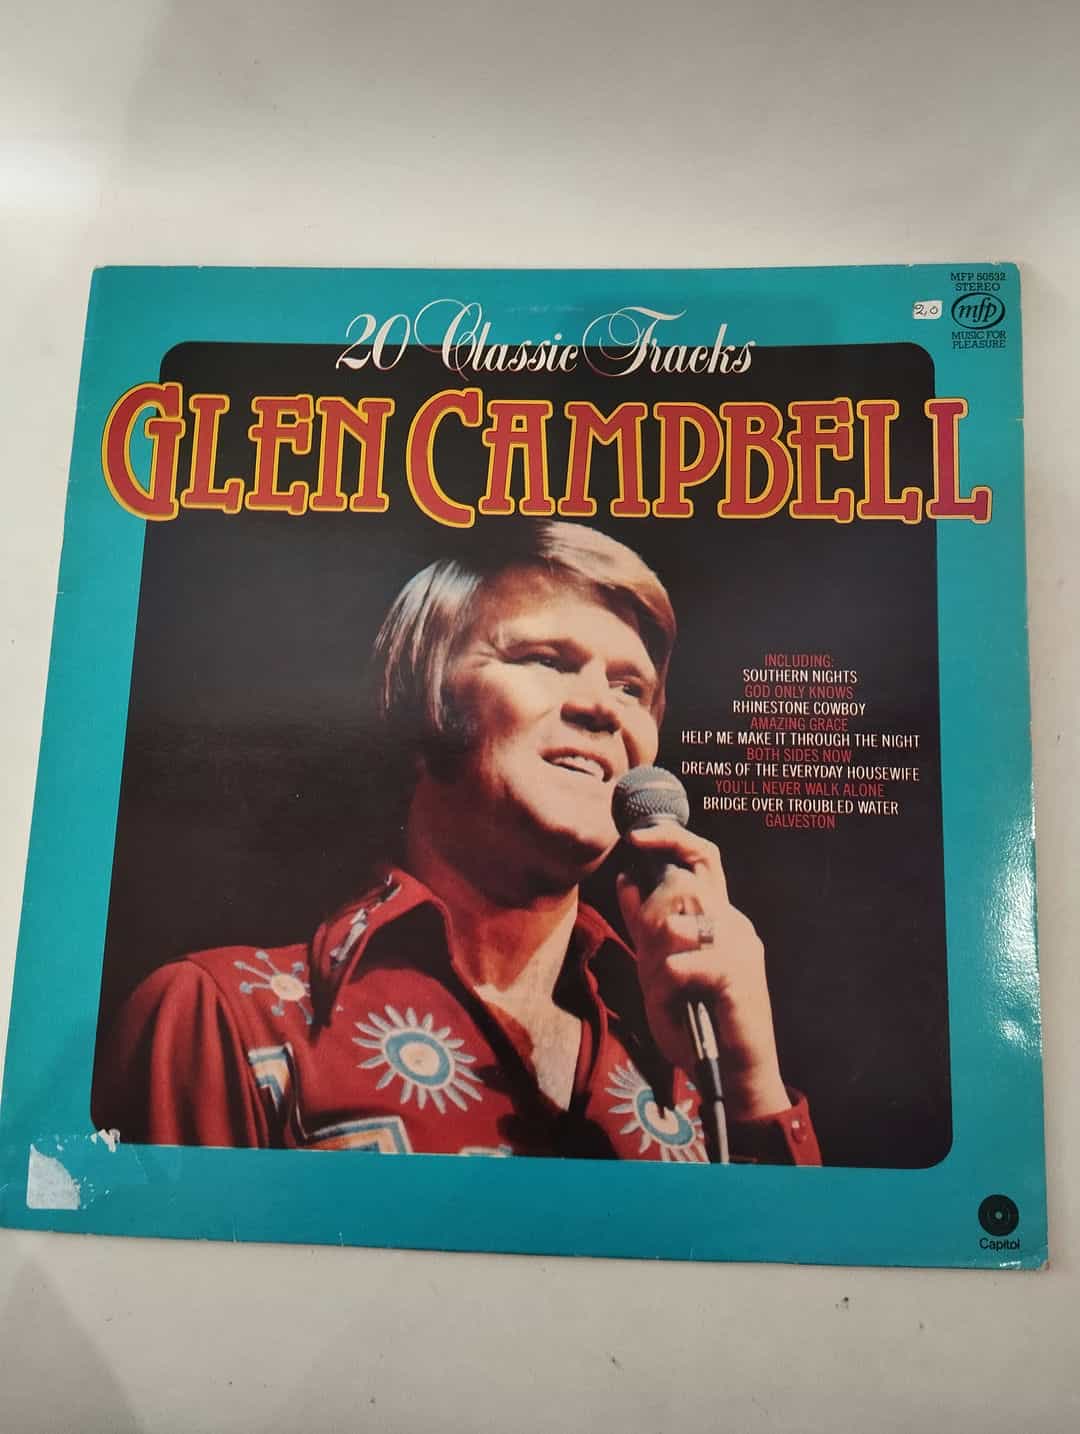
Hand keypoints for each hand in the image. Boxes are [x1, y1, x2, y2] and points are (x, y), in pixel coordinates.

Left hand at [616, 822, 790, 1120]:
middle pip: (683, 883)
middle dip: (652, 919)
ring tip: (669, 991)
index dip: (670, 837)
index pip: (703, 856)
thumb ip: (646, 925)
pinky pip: (680, 964)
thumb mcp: (661, 967)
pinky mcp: (737, 973)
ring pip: (675, 923)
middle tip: (653, 958)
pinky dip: (669, 987)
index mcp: (720, 916)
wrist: (733, 1074)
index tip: (634, 836)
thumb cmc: (697, 1021)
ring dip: (658, 960)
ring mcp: (740, 944)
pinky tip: (681, 1004)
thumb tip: (626, 877)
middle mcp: (734, 922)